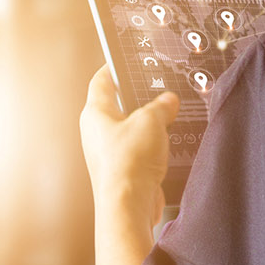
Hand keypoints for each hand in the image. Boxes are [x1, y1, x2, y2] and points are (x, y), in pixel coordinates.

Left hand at [80, 67, 179, 226]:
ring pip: (131, 130)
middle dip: (139, 99)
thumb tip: (168, 101)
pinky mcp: (122, 171)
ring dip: (149, 126)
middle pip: (118, 106)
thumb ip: (161, 106)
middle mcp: (97, 133)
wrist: (128, 205)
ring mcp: (108, 153)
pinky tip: (169, 146)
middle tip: (158, 90)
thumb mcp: (151, 121)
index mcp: (95, 113)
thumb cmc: (128, 162)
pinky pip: (139, 151)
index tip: (123, 59)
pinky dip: (153, 147)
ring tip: (169, 119)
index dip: (113, 68)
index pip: (101, 81)